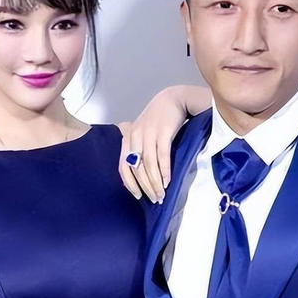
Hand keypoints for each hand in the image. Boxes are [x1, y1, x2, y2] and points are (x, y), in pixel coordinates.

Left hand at [118, 88, 186, 202]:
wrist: (174, 99)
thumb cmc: (160, 119)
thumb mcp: (144, 132)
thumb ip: (139, 149)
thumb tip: (142, 175)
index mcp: (128, 137)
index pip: (123, 166)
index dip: (130, 184)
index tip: (138, 196)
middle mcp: (135, 135)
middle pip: (137, 168)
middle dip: (146, 187)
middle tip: (155, 199)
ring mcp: (148, 133)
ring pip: (149, 165)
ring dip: (155, 183)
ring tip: (162, 194)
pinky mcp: (163, 132)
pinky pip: (162, 156)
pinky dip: (164, 171)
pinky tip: (167, 181)